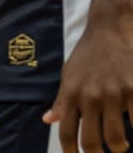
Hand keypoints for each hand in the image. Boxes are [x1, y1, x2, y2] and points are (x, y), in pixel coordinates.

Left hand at [47, 14, 132, 152]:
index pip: (67, 132)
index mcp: (71, 93)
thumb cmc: (89, 54)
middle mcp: (90, 96)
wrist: (111, 29)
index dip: (70, 151)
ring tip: (121, 146)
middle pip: (91, 142)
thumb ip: (61, 99)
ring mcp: (114, 95)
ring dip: (118, 147)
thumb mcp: (68, 74)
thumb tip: (48, 120)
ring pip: (116, 139)